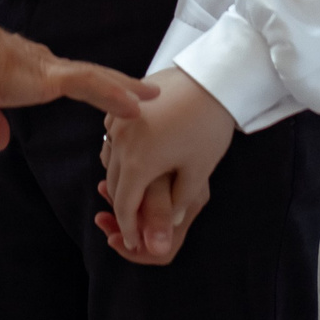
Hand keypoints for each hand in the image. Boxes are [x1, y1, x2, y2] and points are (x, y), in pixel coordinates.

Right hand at [0, 23, 156, 153]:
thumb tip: (0, 142)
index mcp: (31, 73)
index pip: (72, 82)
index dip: (95, 90)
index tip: (112, 99)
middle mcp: (46, 66)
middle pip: (93, 77)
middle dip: (120, 85)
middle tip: (147, 93)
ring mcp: (50, 70)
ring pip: (98, 78)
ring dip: (125, 89)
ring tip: (151, 97)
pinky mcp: (50, 76)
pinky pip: (90, 84)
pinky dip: (113, 93)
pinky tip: (133, 103)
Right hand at [94, 67, 236, 265]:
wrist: (211, 78)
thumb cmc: (208, 126)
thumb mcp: (198, 170)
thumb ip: (179, 201)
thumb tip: (170, 222)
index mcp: (139, 163)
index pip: (124, 205)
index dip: (128, 227)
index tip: (133, 241)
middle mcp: (121, 142)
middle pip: (114, 184)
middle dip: (122, 206)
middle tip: (134, 222)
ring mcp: (118, 122)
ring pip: (109, 161)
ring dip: (119, 179)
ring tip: (136, 191)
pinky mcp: (122, 106)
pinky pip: (112, 139)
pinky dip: (118, 154)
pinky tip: (134, 157)